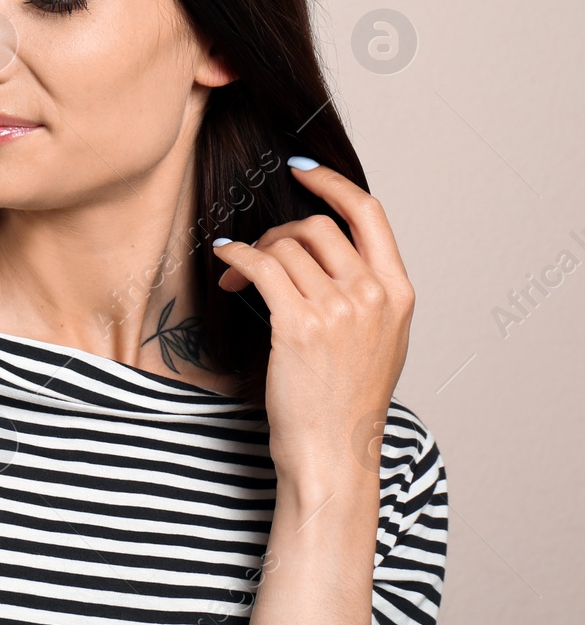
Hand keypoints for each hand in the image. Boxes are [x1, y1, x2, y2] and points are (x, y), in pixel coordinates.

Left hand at [211, 158, 415, 485]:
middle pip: (318, 226)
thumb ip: (366, 296)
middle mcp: (374, 295)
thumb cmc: (345, 404)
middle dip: (279, 230)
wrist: (333, 453)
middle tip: (256, 252)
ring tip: (235, 273)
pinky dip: (236, 256)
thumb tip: (328, 255)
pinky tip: (224, 263)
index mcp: (399, 293)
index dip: (332, 184)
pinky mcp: (299, 325)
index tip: (303, 171)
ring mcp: (339, 309)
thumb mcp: (379, 342)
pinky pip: (260, 266)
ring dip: (253, 251)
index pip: (369, 214)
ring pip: (286, 246)